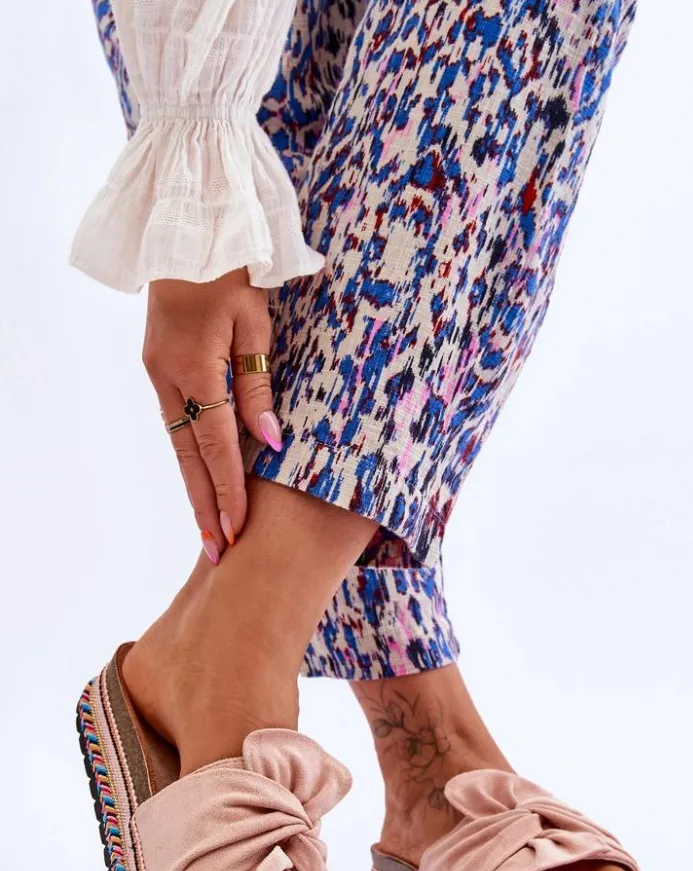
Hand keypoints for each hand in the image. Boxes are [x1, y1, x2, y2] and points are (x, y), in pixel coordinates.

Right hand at [143, 268, 281, 562]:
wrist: (187, 230)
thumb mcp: (254, 324)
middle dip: (205, 506)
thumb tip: (269, 440)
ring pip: (178, 445)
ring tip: (211, 529)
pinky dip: (190, 458)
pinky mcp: (158, 367)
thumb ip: (258, 385)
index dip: (230, 490)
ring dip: (196, 488)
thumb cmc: (231, 271)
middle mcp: (169, 378)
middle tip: (217, 552)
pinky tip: (202, 481)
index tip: (237, 529)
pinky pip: (176, 423)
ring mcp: (158, 373)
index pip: (216, 445)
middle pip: (188, 458)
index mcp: (195, 368)